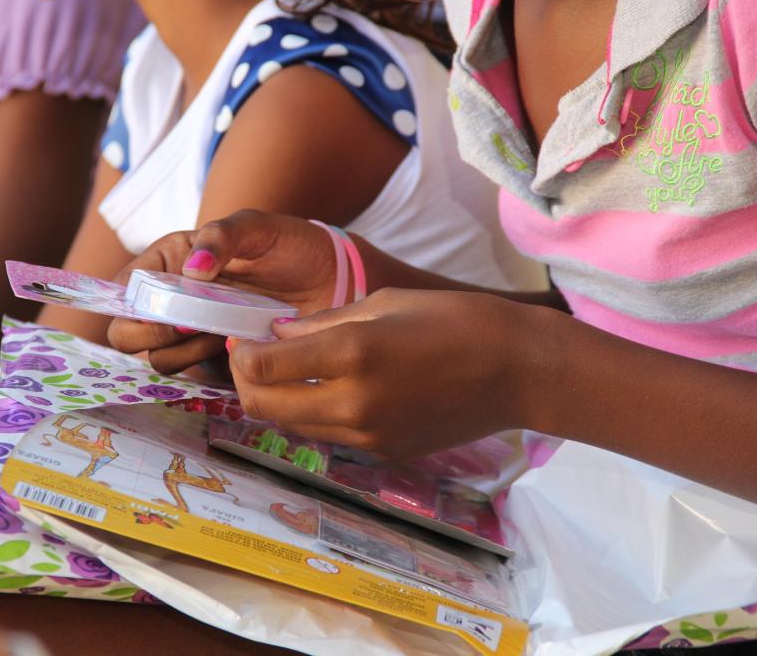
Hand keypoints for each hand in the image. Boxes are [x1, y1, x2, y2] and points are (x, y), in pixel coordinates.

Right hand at [107, 210, 340, 373]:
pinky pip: (195, 376)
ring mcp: (193, 332)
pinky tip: (238, 348)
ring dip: (183, 352)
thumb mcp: (258, 227)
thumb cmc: (291, 245)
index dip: (130, 304)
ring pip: (159, 359)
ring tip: (222, 333)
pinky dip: (209, 368)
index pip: (123, 289)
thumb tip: (192, 269)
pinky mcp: (217, 358)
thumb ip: (223, 236)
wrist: (332, 280)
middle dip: (150, 334)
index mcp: (169, 261)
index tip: (164, 307)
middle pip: (127, 333)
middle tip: (189, 326)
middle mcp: (173, 300)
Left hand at [227, 287, 544, 458]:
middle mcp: (351, 403)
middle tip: (252, 357)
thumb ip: (321, 323)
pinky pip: (326, 437)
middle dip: (245, 381)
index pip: (261, 365)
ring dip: (275, 401)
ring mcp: (367, 436)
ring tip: (286, 372)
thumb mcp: (382, 302)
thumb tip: (274, 336)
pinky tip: (327, 389)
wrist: (516, 370)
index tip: (243, 336)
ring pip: (289, 426)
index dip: (240, 351)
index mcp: (351, 354)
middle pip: (262, 406)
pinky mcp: (382, 453)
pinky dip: (312, 414)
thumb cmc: (454, 320)